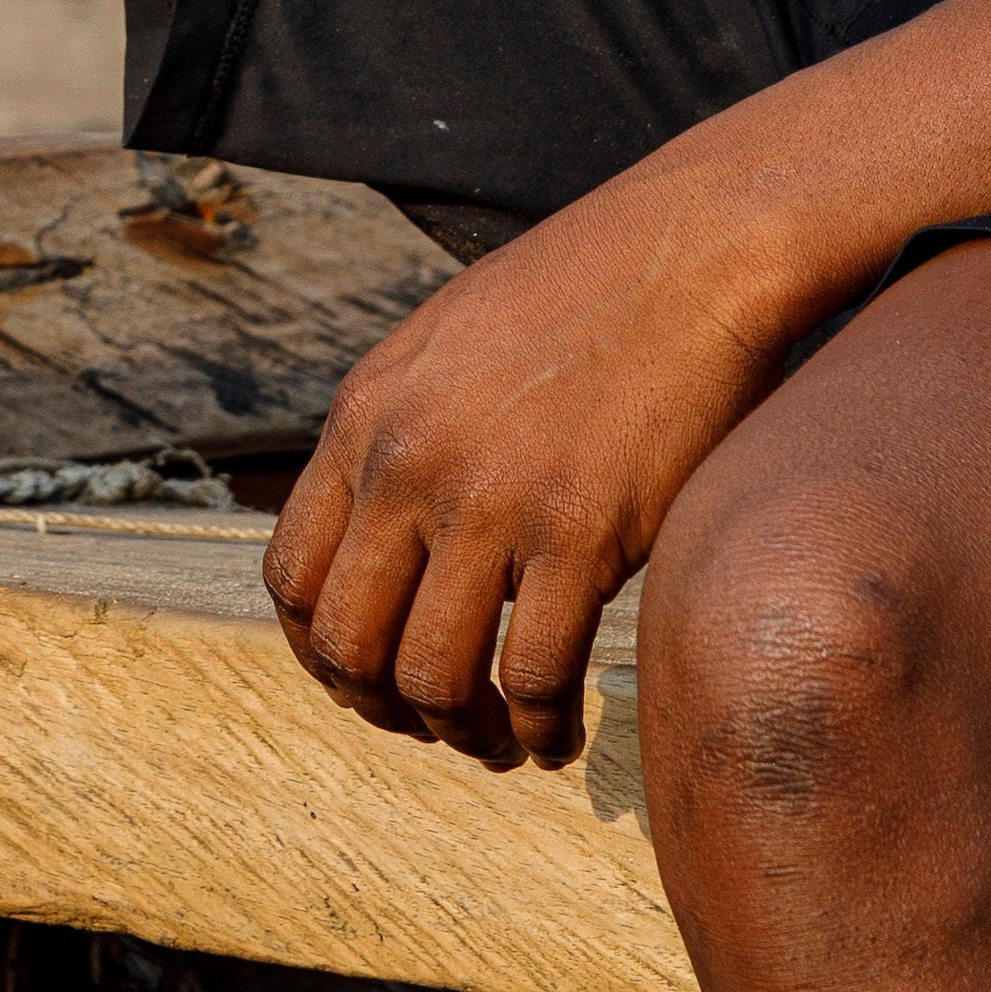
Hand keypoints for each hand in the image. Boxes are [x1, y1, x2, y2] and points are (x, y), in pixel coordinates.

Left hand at [262, 165, 832, 773]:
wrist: (697, 249)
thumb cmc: (587, 294)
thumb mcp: (447, 345)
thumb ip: (399, 433)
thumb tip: (381, 532)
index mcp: (365, 416)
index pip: (292, 577)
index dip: (318, 654)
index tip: (365, 681)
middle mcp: (408, 462)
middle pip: (347, 643)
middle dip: (381, 709)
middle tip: (433, 727)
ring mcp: (490, 499)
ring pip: (429, 677)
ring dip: (459, 734)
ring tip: (498, 742)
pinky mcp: (581, 530)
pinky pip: (531, 674)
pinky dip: (537, 727)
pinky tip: (559, 732)